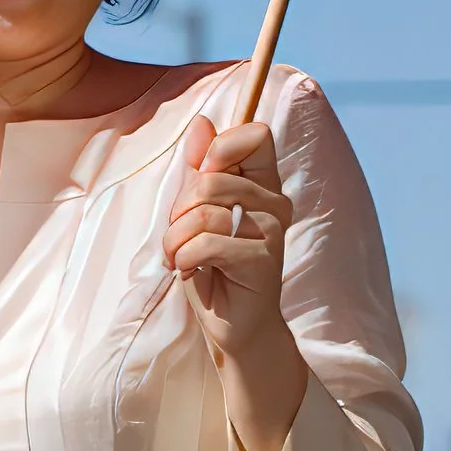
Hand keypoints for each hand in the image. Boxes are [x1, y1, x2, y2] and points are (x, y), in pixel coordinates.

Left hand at [164, 113, 290, 360]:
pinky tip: (189, 270)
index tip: (203, 178)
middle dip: (180, 210)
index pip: (255, 135)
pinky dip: (183, 258)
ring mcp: (271, 231)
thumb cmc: (213, 268)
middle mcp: (274, 203)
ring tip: (180, 257)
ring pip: (204, 213)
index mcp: (263, 184)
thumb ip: (200, 170)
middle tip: (181, 237)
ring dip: (176, 239)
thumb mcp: (198, 214)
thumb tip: (201, 124)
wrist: (233, 326)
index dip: (221, 148)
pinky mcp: (262, 259)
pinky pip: (206, 244)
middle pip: (212, 178)